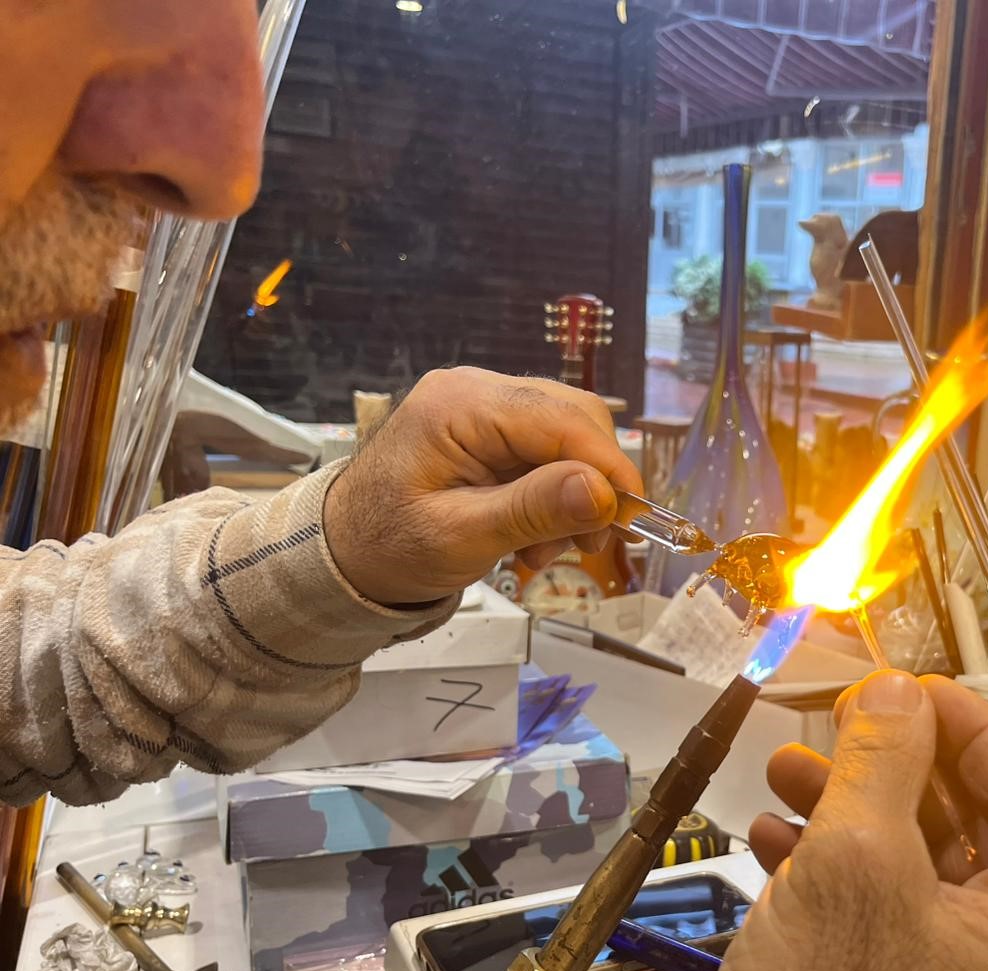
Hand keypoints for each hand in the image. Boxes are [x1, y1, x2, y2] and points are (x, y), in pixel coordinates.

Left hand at [323, 368, 642, 605]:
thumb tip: (602, 490)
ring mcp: (483, 407)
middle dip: (593, 484)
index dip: (609, 467)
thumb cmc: (389, 546)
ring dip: (576, 495)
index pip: (562, 419)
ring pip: (569, 437)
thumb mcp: (462, 537)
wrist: (346, 553)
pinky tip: (536, 534)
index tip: (633, 518)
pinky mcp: (490, 429)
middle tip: (589, 543)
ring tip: (547, 548)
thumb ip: (532, 509)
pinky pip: (548, 451)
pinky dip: (556, 495)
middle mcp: (475, 391)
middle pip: (574, 419)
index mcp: (459, 406)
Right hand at [715, 671, 987, 970]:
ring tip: (785, 771)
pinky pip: (891, 912)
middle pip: (974, 826)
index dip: (974, 728)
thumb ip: (884, 757)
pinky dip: (838, 867)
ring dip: (853, 808)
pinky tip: (776, 838)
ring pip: (921, 864)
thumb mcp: (856, 854)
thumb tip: (897, 690)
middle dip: (896, 766)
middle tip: (842, 722)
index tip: (913, 690)